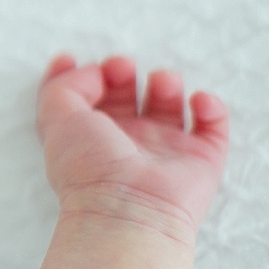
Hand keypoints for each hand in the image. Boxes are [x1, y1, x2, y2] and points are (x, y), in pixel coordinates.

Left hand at [36, 55, 228, 244]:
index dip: (80, 76)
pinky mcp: (199, 160)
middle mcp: (123, 142)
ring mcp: (162, 150)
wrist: (128, 209)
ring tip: (161, 83)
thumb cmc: (88, 166)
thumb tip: (94, 71)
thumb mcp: (56, 116)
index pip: (83, 99)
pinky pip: (211, 127)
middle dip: (122, 73)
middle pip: (125, 96)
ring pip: (167, 106)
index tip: (73, 59)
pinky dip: (210, 107)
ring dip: (166, 84)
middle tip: (122, 67)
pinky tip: (196, 101)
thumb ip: (64, 85)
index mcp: (88, 135)